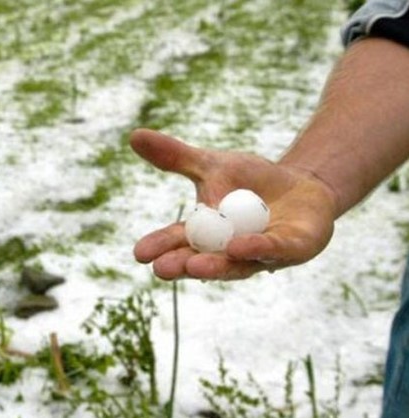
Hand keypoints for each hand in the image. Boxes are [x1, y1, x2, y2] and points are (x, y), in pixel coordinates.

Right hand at [130, 129, 337, 279]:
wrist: (300, 185)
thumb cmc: (249, 182)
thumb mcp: (211, 165)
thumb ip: (175, 157)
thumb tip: (133, 135)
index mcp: (206, 234)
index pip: (178, 242)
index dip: (160, 248)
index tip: (139, 253)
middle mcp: (229, 251)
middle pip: (202, 261)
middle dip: (182, 265)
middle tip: (161, 269)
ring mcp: (260, 254)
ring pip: (235, 264)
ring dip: (214, 266)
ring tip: (193, 267)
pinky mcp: (292, 248)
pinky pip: (273, 250)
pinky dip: (256, 248)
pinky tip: (239, 246)